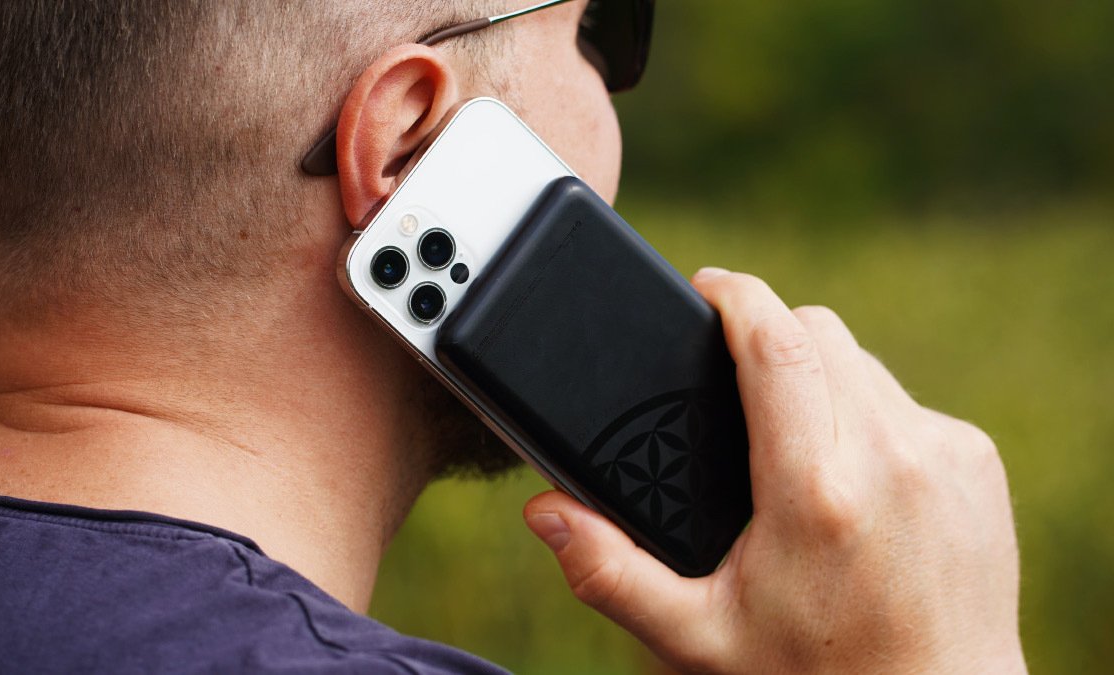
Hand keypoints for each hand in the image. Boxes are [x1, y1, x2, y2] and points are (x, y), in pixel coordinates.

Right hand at [524, 268, 1024, 673]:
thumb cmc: (818, 673)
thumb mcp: (697, 636)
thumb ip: (612, 572)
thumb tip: (548, 512)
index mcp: (816, 491)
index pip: (776, 342)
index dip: (735, 295)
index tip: (705, 286)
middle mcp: (892, 457)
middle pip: (819, 332)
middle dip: (768, 334)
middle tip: (730, 378)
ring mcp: (945, 453)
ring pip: (862, 360)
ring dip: (817, 373)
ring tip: (786, 434)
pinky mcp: (977, 461)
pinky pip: (904, 399)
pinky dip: (866, 410)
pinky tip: (846, 468)